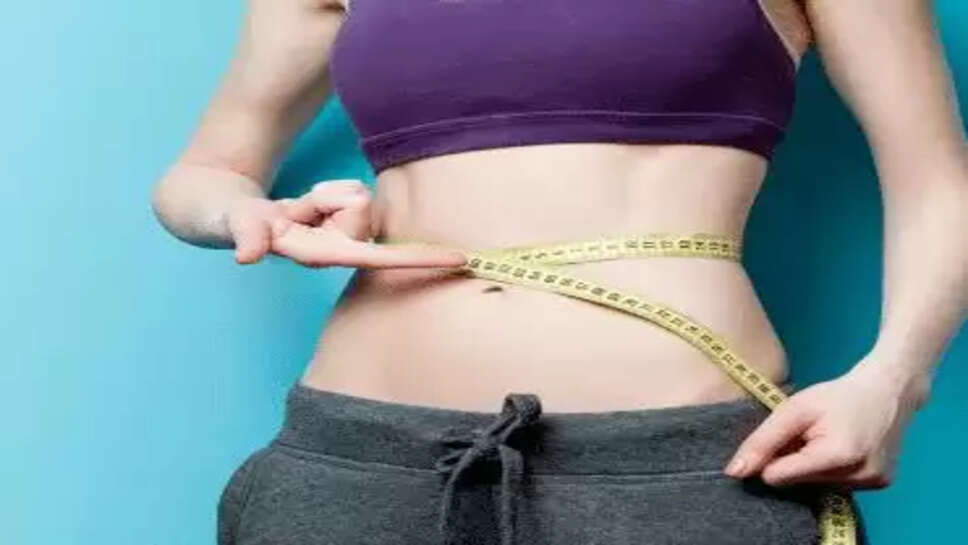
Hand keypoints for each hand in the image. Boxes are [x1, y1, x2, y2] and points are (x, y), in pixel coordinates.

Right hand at [224, 179, 466, 268]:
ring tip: (292, 210)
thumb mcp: (234, 223)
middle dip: (327, 199)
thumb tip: (248, 254)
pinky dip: (323, 194)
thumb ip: (244, 233)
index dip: (417, 258)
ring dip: (321, 195)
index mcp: (320, 255)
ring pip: (357, 195)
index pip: (377, 256)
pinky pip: (349, 190)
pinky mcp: (338, 215)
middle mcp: (337, 248)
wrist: (217, 209)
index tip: (460, 260)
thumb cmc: (228, 221)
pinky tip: (301, 208)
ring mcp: (339, 233)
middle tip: (292, 210)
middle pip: (361, 206)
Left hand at [722, 355, 928, 489]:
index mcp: (838, 457)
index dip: (772, 457)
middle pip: (797, 483)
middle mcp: (859, 477)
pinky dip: (830, 469)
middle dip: (793, 460)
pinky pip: (837, 485)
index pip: (778, 477)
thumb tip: (733, 472)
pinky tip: (842, 446)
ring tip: (826, 437)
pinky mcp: (880, 485)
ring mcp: (873, 484)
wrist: (890, 389)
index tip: (783, 437)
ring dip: (811, 465)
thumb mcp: (794, 409)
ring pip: (815, 487)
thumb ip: (762, 441)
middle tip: (809, 433)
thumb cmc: (838, 395)